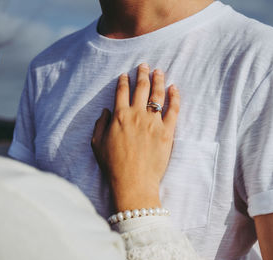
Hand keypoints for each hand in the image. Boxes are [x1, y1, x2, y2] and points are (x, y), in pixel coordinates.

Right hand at [91, 63, 179, 211]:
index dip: (124, 81)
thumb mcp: (97, 144)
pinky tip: (175, 88)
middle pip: (141, 87)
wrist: (133, 182)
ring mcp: (153, 122)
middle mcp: (136, 114)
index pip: (121, 91)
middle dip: (142, 73)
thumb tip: (106, 110)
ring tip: (159, 71)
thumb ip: (100, 124)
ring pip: (157, 94)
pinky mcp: (167, 131)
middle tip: (144, 65)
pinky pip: (173, 109)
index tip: (126, 75)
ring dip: (158, 80)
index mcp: (119, 116)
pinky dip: (175, 96)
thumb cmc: (113, 166)